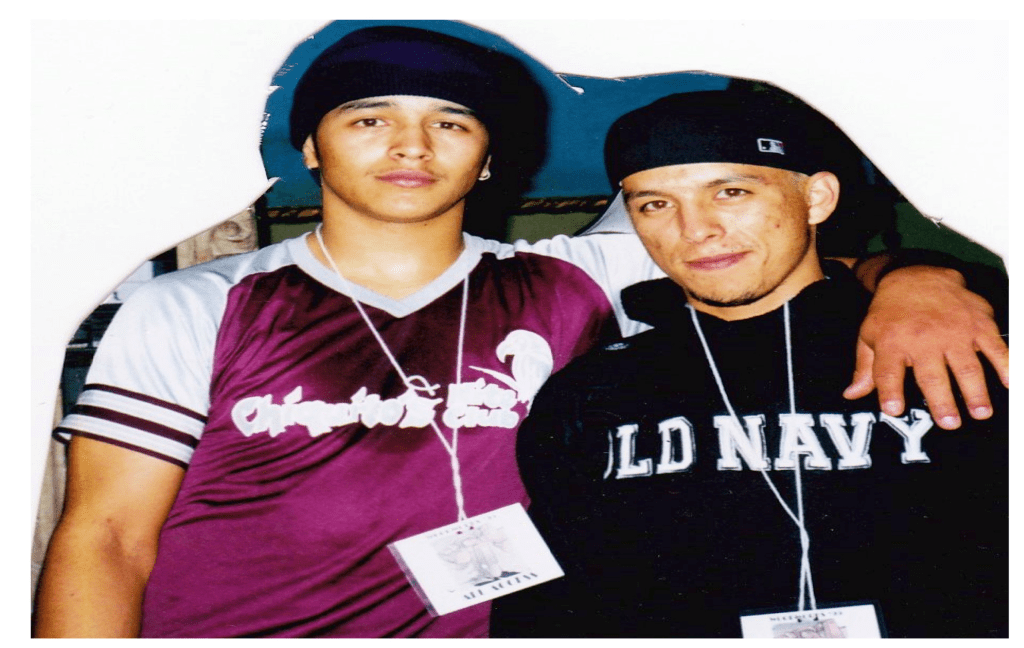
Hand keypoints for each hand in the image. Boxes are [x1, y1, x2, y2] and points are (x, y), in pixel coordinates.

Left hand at [843, 265, 1008, 428]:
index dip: (889, 391)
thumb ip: (865, 369)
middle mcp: (923, 338)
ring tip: (981, 413)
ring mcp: (954, 331)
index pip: (888, 372)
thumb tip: (851, 395)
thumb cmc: (890, 314)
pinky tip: (1011, 384)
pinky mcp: (978, 323)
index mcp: (892, 343)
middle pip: (932, 375)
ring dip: (975, 391)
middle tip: (949, 424)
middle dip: (941, 400)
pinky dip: (1006, 364)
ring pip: (966, 365)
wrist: (917, 276)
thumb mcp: (869, 336)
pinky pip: (995, 346)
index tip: (892, 410)